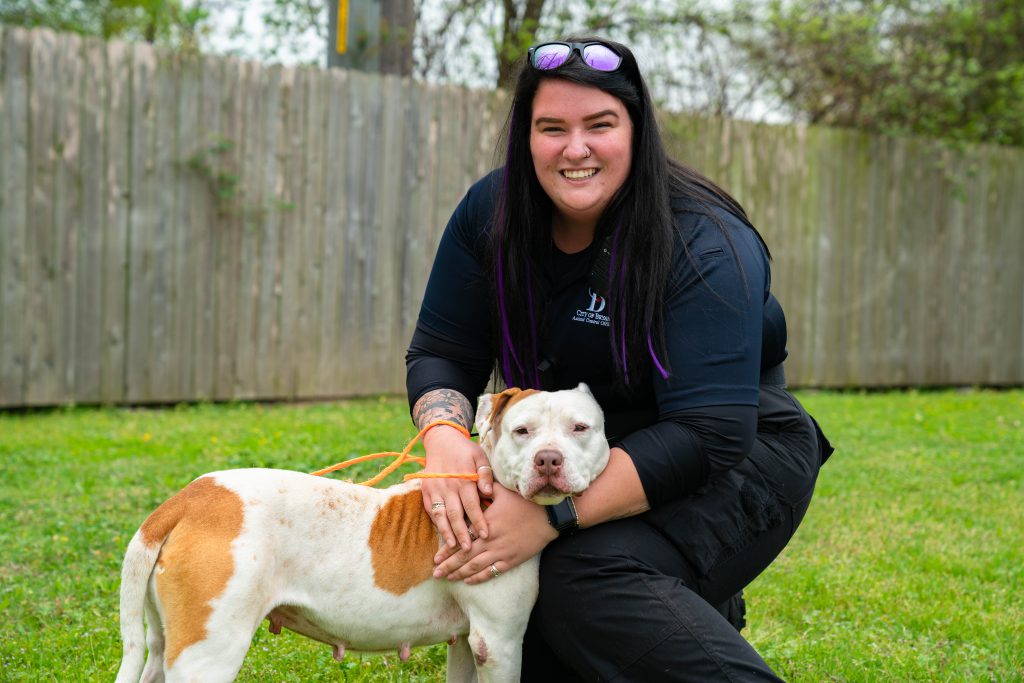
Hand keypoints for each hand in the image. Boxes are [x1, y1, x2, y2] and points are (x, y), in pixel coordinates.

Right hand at [421, 425, 494, 550]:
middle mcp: (447, 486)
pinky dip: (436, 522)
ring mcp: (434, 489)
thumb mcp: (479, 456)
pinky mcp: (425, 490)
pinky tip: (443, 533)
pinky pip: (430, 510)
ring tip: (453, 546)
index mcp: (463, 479)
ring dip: (446, 532)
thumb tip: (488, 492)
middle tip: (469, 549)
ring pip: (440, 515)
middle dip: (462, 533)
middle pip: (456, 514)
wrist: (441, 440)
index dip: (478, 521)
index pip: (472, 505)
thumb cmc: (465, 450)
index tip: (486, 535)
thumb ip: (484, 474)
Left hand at [433, 484, 557, 583]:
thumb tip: (471, 480)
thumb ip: (485, 487)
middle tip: (435, 574)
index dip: (447, 549)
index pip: (462, 539)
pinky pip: (492, 572)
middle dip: (448, 566)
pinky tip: (468, 581)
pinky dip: (479, 578)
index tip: (435, 557)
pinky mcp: (512, 560)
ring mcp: (501, 552)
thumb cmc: (525, 502)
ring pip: (476, 567)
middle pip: (464, 557)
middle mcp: (490, 541)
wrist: (549, 516)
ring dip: (460, 574)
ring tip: (448, 579)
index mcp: (485, 524)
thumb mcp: (503, 491)